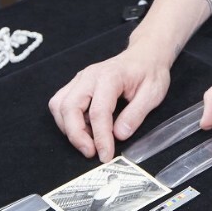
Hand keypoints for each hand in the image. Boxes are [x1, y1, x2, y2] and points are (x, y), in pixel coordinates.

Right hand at [48, 45, 171, 161]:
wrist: (145, 55)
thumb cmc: (150, 72)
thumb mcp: (153, 94)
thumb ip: (136, 114)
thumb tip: (119, 135)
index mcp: (110, 77)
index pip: (98, 111)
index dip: (100, 137)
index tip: (105, 155)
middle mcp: (89, 76)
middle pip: (69, 107)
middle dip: (76, 135)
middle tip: (91, 153)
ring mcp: (80, 79)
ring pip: (59, 106)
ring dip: (68, 128)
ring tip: (87, 142)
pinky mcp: (77, 84)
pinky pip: (61, 103)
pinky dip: (67, 120)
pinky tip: (84, 128)